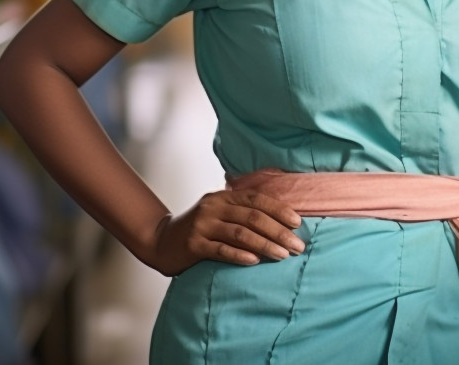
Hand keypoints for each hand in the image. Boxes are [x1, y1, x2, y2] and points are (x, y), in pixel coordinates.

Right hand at [150, 189, 305, 275]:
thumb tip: (281, 223)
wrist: (160, 242)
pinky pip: (221, 250)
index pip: (256, 199)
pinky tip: (255, 261)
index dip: (279, 210)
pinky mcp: (193, 245)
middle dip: (278, 232)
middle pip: (252, 217)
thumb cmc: (199, 230)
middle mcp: (213, 207)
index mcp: (223, 197)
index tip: (298, 223)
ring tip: (283, 255)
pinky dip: (240, 255)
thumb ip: (241, 213)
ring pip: (240, 233)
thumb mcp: (218, 213)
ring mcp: (202, 225)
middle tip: (297, 246)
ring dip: (265, 245)